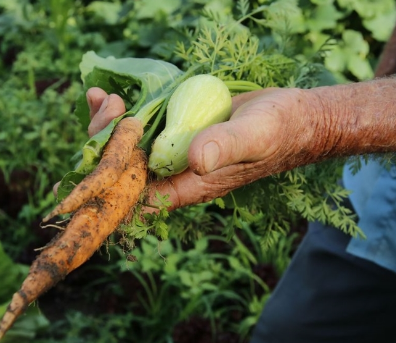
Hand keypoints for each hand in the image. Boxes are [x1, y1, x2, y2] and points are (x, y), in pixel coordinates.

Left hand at [55, 86, 322, 209]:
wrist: (293, 117)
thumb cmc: (278, 130)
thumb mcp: (255, 136)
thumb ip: (227, 147)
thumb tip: (195, 159)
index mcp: (189, 187)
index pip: (136, 196)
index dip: (111, 177)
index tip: (107, 142)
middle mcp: (174, 173)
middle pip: (122, 171)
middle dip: (104, 142)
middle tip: (110, 106)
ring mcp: (172, 152)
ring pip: (124, 148)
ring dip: (106, 125)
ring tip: (103, 96)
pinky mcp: (174, 130)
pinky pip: (138, 127)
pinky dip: (119, 113)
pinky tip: (106, 94)